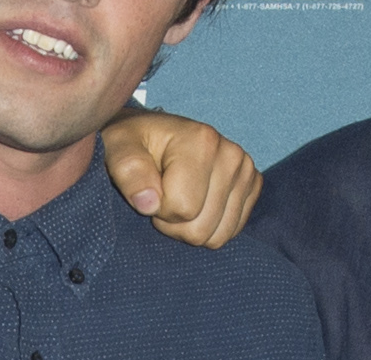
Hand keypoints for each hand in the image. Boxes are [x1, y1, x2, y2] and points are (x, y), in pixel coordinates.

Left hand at [102, 109, 260, 248]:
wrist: (152, 135)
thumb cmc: (133, 143)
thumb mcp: (118, 148)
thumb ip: (129, 171)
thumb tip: (149, 204)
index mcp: (203, 141)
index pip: (183, 208)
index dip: (157, 209)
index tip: (149, 188)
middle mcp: (232, 154)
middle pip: (202, 228)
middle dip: (174, 223)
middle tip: (161, 197)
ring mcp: (246, 170)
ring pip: (219, 235)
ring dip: (191, 227)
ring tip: (178, 199)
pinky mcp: (252, 184)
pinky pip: (232, 230)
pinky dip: (210, 226)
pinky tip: (196, 203)